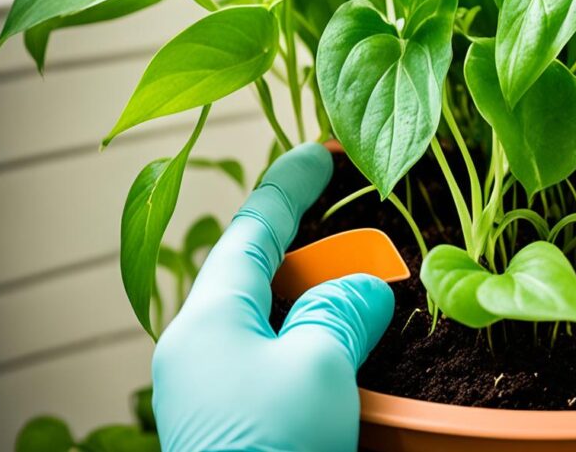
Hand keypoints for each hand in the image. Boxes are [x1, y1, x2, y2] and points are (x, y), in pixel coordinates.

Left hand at [152, 142, 394, 451]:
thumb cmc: (270, 451)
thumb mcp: (317, 366)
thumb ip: (341, 310)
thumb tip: (364, 288)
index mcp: (208, 318)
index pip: (251, 230)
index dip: (289, 187)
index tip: (320, 152)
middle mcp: (204, 346)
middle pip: (265, 274)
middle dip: (318, 252)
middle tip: (371, 243)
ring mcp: (220, 386)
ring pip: (279, 320)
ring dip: (324, 302)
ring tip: (369, 297)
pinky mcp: (242, 419)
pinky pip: (283, 359)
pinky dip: (320, 342)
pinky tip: (352, 352)